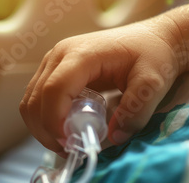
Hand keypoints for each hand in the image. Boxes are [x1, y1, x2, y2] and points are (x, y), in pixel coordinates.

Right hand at [19, 17, 183, 155]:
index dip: (55, 121)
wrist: (155, 38)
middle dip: (47, 129)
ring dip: (44, 126)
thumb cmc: (154, 54)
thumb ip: (136, 110)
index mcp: (82, 53)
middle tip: (71, 149)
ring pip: (32, 99)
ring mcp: (56, 60)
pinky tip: (70, 127)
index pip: (54, 90)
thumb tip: (114, 137)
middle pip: (35, 98)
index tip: (71, 143)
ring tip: (70, 141)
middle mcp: (61, 54)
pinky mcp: (58, 69)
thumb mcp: (153, 83)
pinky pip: (40, 97)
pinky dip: (47, 117)